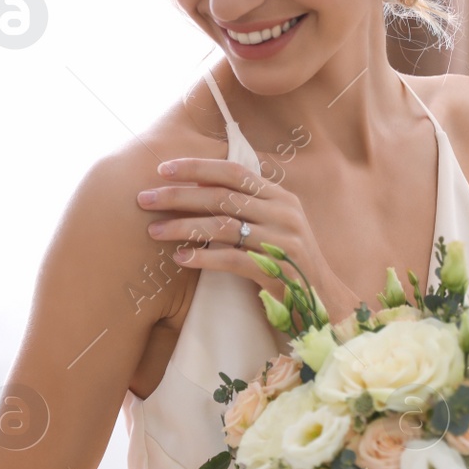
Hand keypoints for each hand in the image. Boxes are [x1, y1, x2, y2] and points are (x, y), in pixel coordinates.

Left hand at [138, 157, 360, 318]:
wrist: (324, 302)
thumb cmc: (289, 262)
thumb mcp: (275, 226)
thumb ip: (247, 206)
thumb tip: (197, 185)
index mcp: (281, 197)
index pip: (234, 170)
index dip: (197, 167)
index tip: (163, 168)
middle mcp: (284, 213)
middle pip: (222, 196)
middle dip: (178, 195)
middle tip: (144, 198)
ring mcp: (283, 242)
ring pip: (222, 226)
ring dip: (182, 227)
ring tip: (153, 231)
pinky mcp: (278, 271)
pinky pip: (232, 259)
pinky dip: (202, 257)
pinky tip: (180, 258)